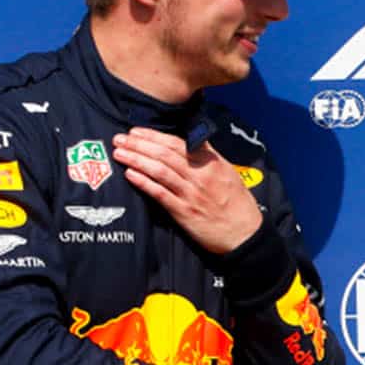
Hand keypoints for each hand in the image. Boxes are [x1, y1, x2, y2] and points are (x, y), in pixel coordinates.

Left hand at [112, 127, 261, 252]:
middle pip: (164, 155)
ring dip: (137, 160)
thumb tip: (192, 138)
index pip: (177, 144)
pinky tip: (131, 175)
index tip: (136, 132)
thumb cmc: (237, 202)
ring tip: (119, 153)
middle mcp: (199, 176)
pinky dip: (145, 183)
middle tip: (119, 139)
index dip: (154, 136)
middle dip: (139, 145)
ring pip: (159, 171)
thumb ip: (209, 156)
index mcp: (210, 163)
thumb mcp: (228, 172)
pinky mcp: (184, 212)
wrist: (244, 233)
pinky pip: (160, 194)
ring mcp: (191, 194)